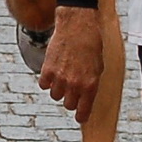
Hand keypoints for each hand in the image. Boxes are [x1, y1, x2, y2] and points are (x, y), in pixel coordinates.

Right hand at [38, 6, 102, 122]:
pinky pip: (43, 85)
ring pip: (55, 96)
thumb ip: (91, 83)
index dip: (81, 116)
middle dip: (70, 99)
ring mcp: (60, 77)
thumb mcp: (98, 66)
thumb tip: (86, 95)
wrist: (77, 24)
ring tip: (62, 77)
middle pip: (68, 105)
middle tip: (71, 90)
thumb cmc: (91, 43)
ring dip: (58, 89)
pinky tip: (52, 72)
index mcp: (90, 85)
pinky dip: (47, 81)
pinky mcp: (47, 69)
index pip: (83, 111)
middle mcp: (75, 84)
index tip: (80, 117)